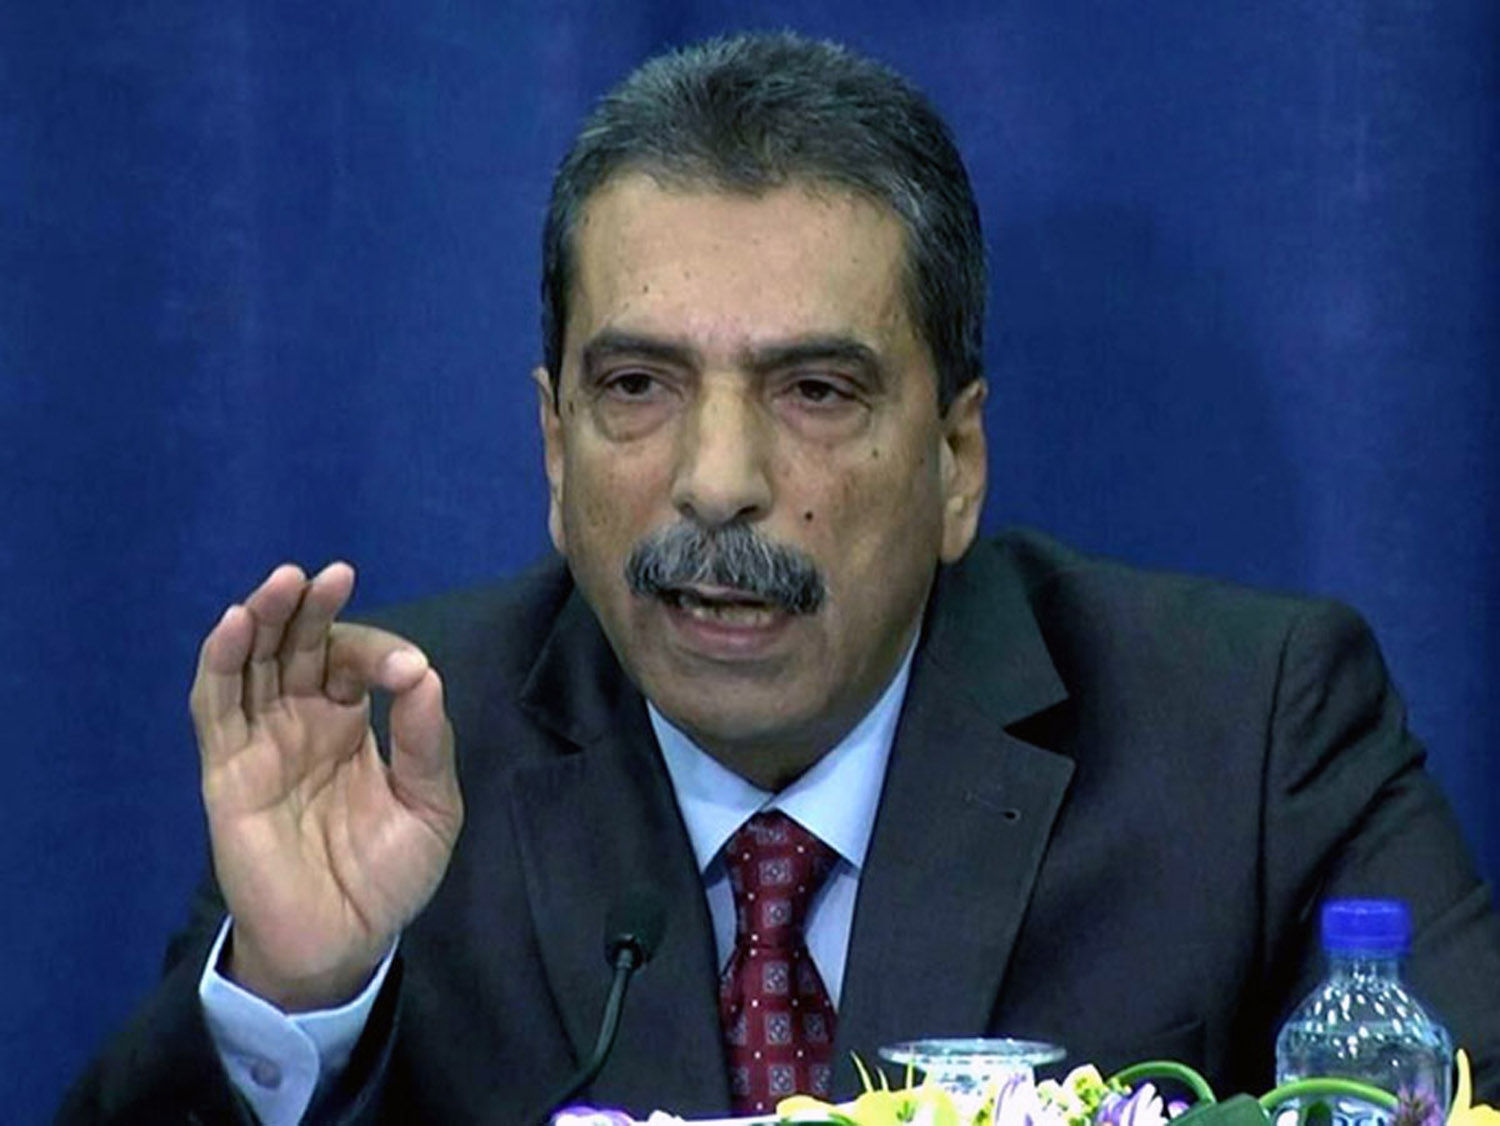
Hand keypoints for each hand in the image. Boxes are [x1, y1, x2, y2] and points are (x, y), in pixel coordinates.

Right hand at [191, 562, 462, 1010]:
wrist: (344, 942)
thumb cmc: (389, 876)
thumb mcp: (430, 806)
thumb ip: (425, 741)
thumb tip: (425, 672)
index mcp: (350, 722)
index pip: (353, 661)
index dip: (376, 652)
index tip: (405, 671)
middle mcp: (302, 721)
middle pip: (298, 646)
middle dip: (312, 609)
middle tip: (332, 575)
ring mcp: (261, 741)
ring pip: (254, 663)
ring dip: (265, 619)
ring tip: (285, 583)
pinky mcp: (226, 769)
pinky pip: (216, 706)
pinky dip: (223, 662)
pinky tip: (238, 625)